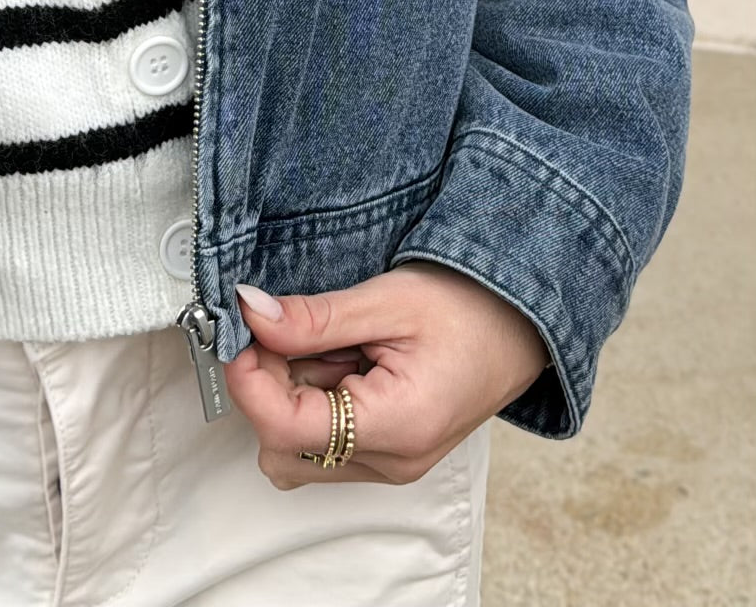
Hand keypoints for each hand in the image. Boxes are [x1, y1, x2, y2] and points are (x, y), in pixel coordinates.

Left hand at [224, 261, 550, 487]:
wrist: (524, 322)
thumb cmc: (471, 308)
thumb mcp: (388, 300)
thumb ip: (315, 317)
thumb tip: (251, 316)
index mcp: (397, 426)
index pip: (288, 428)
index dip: (250, 380)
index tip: (240, 334)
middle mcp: (392, 461)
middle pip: (285, 448)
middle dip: (269, 387)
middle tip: (285, 329)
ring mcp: (391, 463)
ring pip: (299, 451)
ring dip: (292, 395)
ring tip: (330, 343)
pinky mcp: (389, 453)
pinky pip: (326, 443)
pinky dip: (316, 401)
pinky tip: (341, 359)